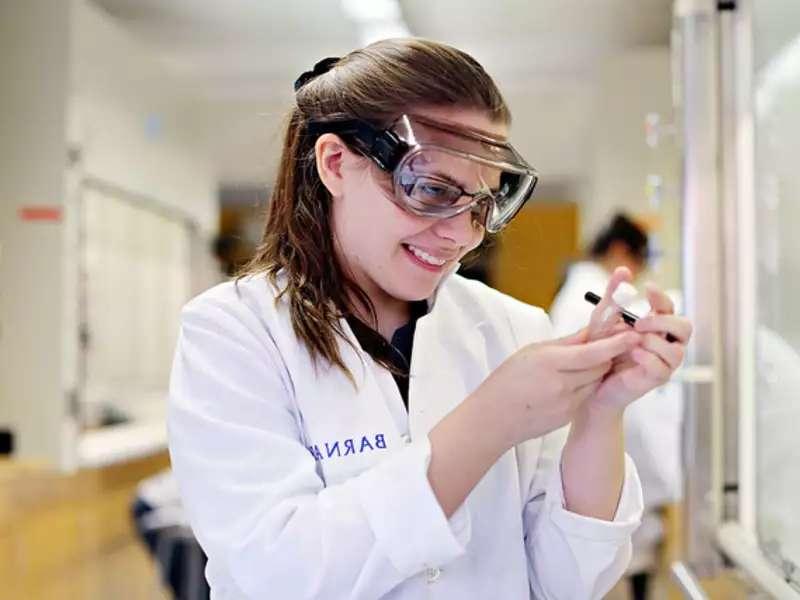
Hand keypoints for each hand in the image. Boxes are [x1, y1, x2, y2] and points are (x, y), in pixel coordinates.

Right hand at [473, 328, 639, 448]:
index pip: (593, 353)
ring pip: (595, 382)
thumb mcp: (531, 352)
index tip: (633, 333)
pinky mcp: (568, 417)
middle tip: (610, 342)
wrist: (493, 419)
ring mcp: (567, 404)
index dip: (616, 343)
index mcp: (550, 363)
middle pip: (600, 367)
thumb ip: (565, 343)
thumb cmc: (507, 380)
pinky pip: (585, 396)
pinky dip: (584, 386)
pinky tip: (568, 382)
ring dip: (595, 371)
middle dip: (606, 355)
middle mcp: (562, 385)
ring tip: (581, 363)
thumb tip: (591, 331)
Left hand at [587, 268, 692, 414]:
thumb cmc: (600, 347)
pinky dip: (647, 358)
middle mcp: (664, 342)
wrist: (589, 379)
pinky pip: (662, 368)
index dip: (661, 297)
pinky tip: (631, 354)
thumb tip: (623, 270)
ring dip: (653, 342)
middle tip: (639, 322)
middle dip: (664, 322)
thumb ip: (614, 295)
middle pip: (684, 328)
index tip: (647, 288)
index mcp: (656, 325)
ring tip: (631, 341)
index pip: (669, 308)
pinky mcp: (655, 379)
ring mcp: (663, 362)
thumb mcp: (603, 317)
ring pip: (676, 350)